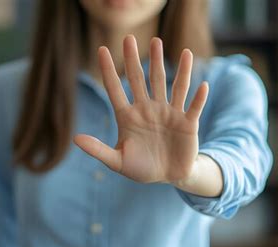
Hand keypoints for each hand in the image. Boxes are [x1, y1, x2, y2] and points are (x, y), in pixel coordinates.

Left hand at [74, 35, 208, 184]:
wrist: (167, 176)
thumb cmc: (140, 168)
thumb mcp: (117, 161)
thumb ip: (98, 150)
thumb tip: (76, 138)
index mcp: (129, 117)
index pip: (115, 89)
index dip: (108, 70)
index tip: (101, 49)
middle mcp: (148, 109)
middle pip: (141, 79)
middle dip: (135, 59)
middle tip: (130, 38)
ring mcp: (168, 114)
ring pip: (170, 85)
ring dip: (169, 67)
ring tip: (166, 46)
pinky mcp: (187, 123)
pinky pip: (193, 107)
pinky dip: (198, 98)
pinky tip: (201, 85)